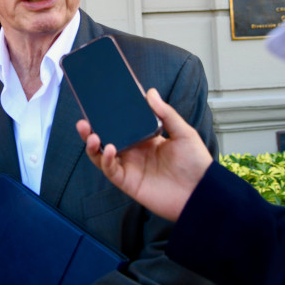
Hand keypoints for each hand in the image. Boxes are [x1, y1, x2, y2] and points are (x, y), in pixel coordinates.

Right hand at [77, 88, 213, 221]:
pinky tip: (110, 149)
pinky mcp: (128, 182)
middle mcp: (134, 152)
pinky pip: (111, 170)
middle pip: (106, 139)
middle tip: (83, 121)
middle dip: (92, 131)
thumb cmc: (195, 163)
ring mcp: (130, 167)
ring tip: (91, 135)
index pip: (121, 125)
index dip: (108, 117)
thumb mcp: (183, 133)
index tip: (98, 104)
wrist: (201, 192)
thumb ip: (165, 113)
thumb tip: (150, 92)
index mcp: (145, 138)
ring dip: (93, 146)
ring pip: (103, 155)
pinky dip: (106, 160)